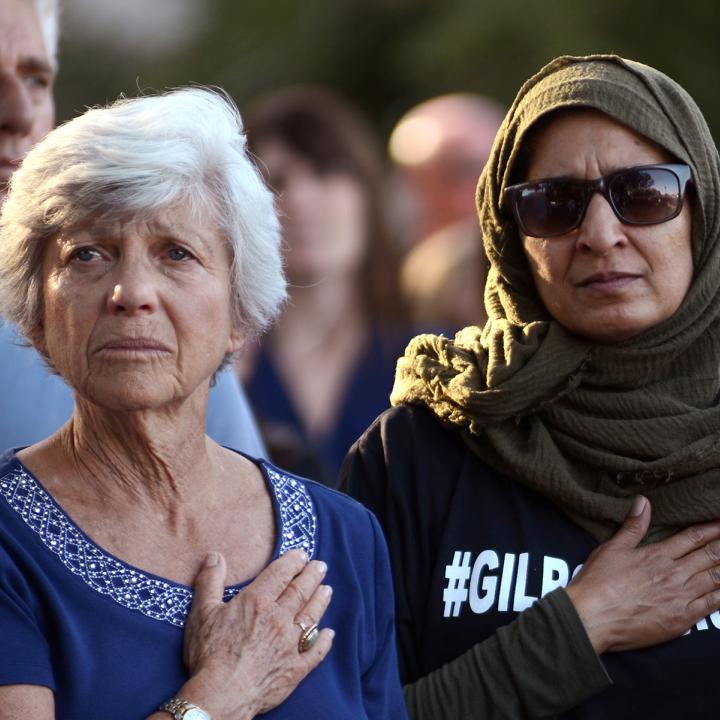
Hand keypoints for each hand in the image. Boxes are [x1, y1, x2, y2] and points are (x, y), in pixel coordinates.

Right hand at [178, 549, 333, 719]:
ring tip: (327, 590)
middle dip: (312, 576)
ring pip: (311, 616)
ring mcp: (290, 644)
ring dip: (320, 601)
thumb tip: (215, 556)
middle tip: (321, 565)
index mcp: (258, 602)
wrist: (221, 695)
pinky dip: (324, 641)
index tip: (302, 554)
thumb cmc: (209, 654)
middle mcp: (279, 618)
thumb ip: (210, 581)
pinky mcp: (295, 669)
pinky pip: (315, 652)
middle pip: (300, 591)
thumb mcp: (202, 612)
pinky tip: (329, 633)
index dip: (292, 561)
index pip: (281, 574)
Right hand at [566, 496, 719, 654]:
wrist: (593, 617)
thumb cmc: (598, 582)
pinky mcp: (681, 619)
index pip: (693, 537)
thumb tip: (643, 501)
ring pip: (715, 578)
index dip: (712, 529)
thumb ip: (632, 526)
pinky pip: (712, 604)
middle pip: (710, 555)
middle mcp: (673, 574)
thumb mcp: (612, 548)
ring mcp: (680, 597)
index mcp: (657, 555)